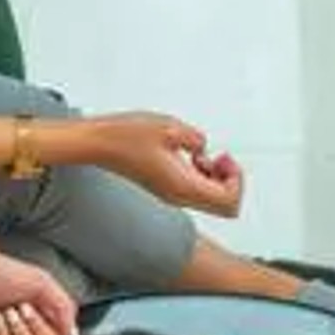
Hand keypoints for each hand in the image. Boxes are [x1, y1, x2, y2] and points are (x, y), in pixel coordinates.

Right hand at [81, 113, 245, 218]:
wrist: (98, 143)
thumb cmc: (127, 135)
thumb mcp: (171, 127)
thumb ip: (197, 139)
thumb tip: (203, 148)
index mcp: (183, 187)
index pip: (229, 201)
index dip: (236, 179)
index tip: (224, 157)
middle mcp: (179, 197)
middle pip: (225, 207)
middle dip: (231, 180)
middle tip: (221, 157)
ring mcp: (172, 195)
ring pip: (212, 200)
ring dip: (217, 177)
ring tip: (202, 154)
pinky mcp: (166, 188)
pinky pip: (197, 190)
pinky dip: (203, 175)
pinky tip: (191, 156)